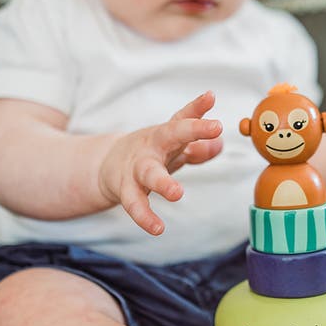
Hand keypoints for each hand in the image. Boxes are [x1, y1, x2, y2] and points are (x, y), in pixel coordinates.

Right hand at [98, 91, 222, 235]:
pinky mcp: (126, 190)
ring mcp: (137, 168)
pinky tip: (157, 229)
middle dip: (193, 130)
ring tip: (178, 194)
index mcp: (165, 134)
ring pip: (149, 174)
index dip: (198, 107)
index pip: (183, 117)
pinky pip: (135, 205)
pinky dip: (145, 218)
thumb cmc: (151, 154)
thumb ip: (198, 147)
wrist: (107, 165)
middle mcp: (152, 146)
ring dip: (163, 183)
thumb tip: (218, 145)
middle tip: (216, 127)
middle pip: (171, 134)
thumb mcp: (174, 148)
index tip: (211, 96)